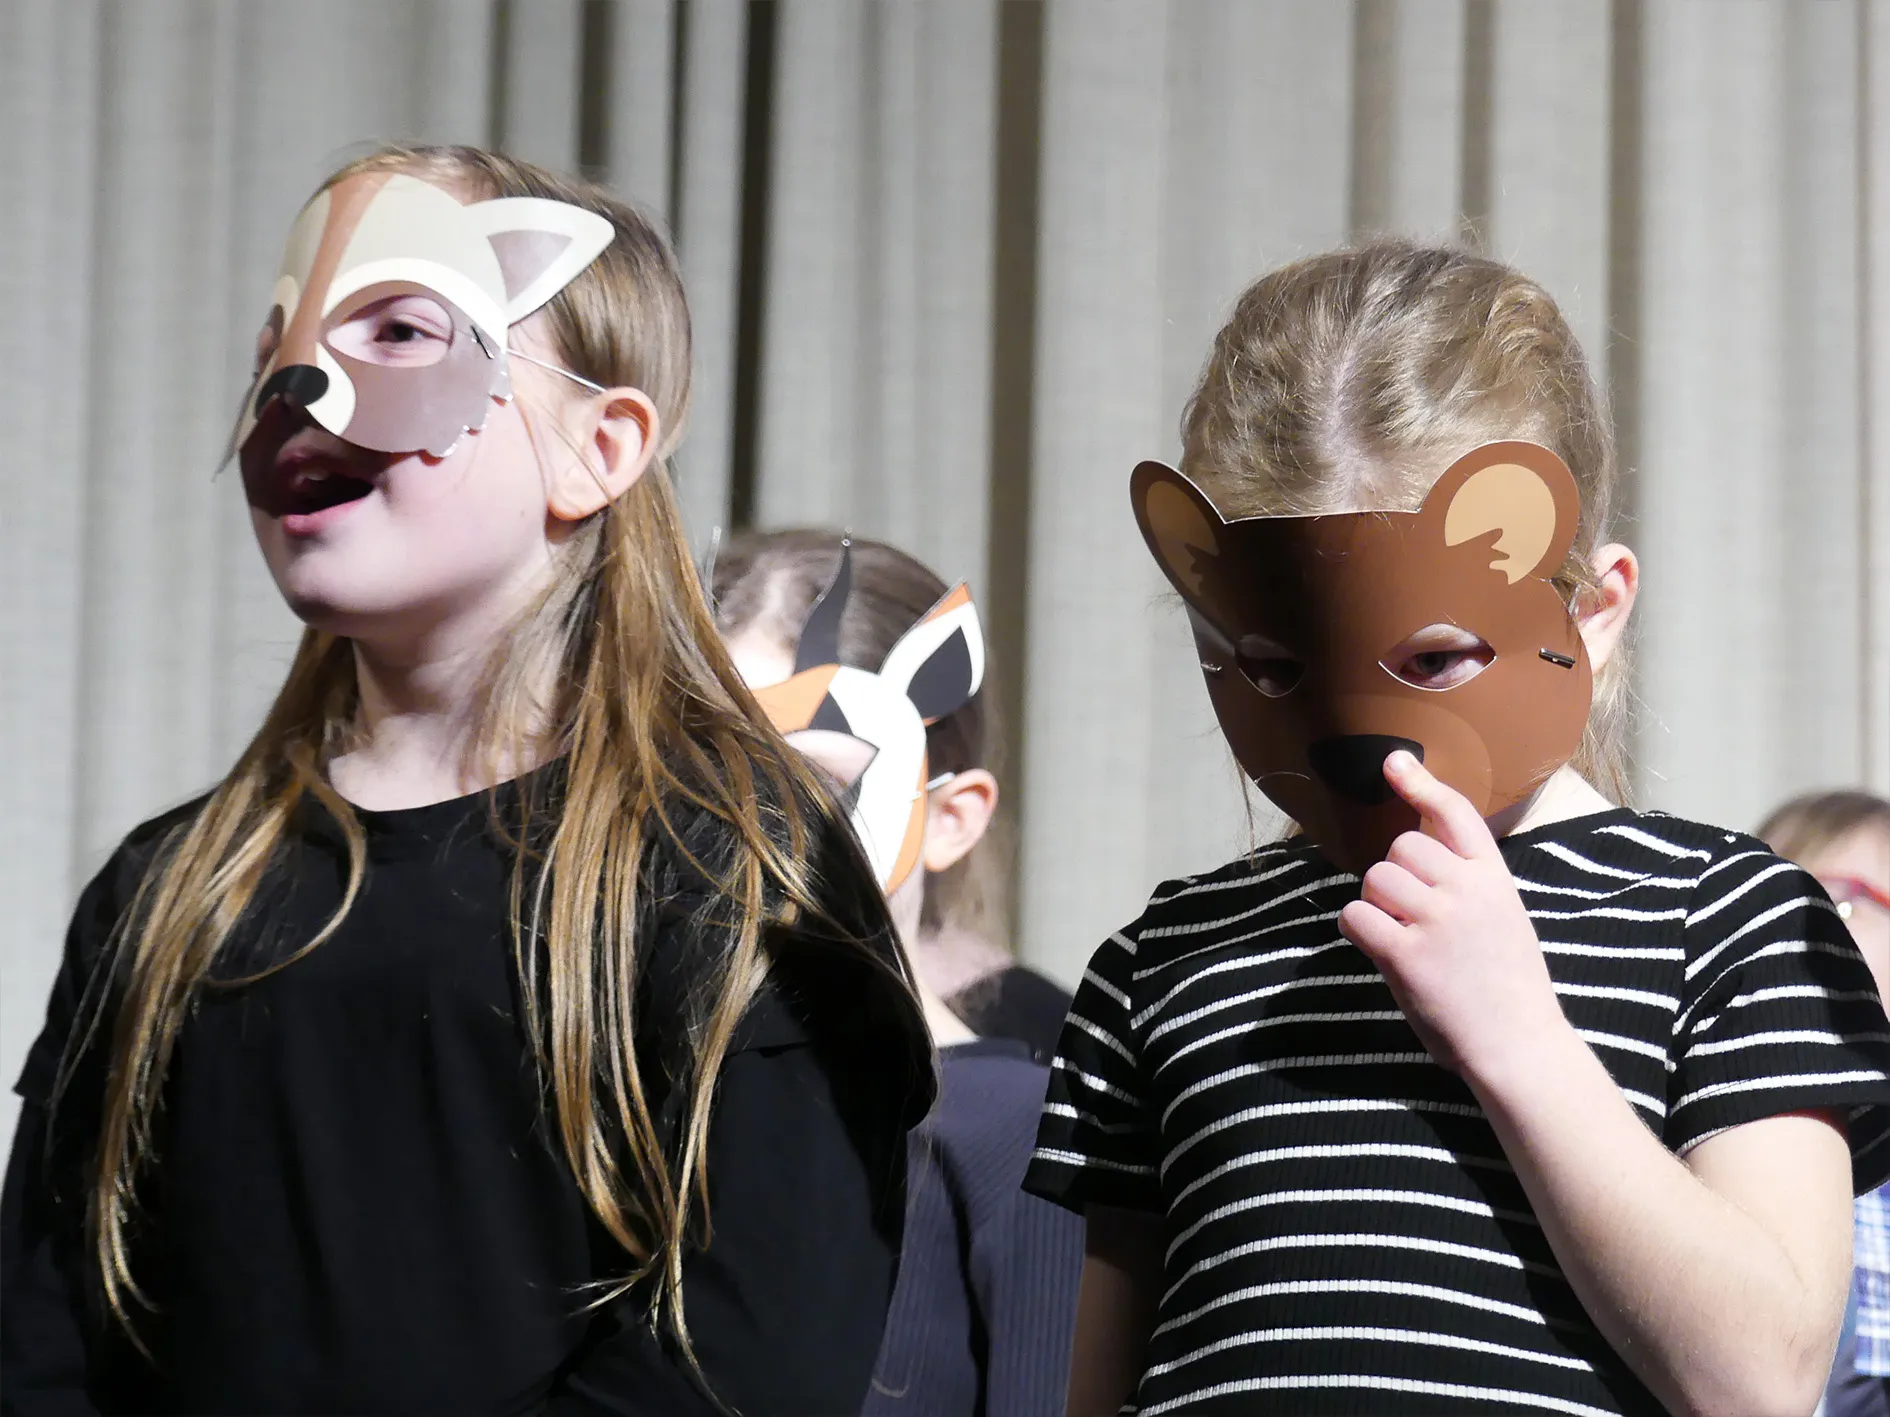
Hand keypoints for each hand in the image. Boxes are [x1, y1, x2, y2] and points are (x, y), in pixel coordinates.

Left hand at [1336, 751, 1569, 1081]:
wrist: (1519, 1044)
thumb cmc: (1508, 986)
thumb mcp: (1504, 918)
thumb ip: (1468, 884)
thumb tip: (1413, 853)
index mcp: (1495, 878)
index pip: (1455, 814)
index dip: (1421, 784)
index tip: (1393, 764)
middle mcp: (1467, 889)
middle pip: (1401, 846)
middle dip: (1395, 876)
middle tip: (1412, 916)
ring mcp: (1437, 920)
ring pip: (1375, 878)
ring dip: (1376, 903)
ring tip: (1402, 936)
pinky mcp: (1406, 953)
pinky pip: (1357, 915)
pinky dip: (1359, 929)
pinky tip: (1382, 949)